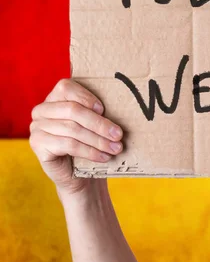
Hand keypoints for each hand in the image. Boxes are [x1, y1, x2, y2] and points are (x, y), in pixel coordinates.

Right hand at [29, 79, 123, 196]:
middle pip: (72, 110)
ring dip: (98, 140)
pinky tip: (103, 157)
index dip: (86, 97)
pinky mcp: (37, 144)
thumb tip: (121, 107)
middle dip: (99, 123)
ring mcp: (36, 127)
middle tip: (118, 135)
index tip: (104, 110)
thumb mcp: (94, 124)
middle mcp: (42, 110)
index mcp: (54, 97)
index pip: (66, 87)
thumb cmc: (89, 142)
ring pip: (73, 129)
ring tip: (115, 148)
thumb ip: (98, 112)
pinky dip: (90, 151)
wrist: (77, 174)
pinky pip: (68, 145)